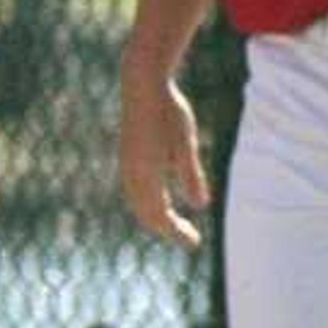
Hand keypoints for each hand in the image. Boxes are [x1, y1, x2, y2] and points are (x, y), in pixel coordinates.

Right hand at [118, 63, 209, 248]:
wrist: (142, 84)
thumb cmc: (168, 112)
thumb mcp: (186, 144)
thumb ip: (191, 175)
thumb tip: (201, 206)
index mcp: (146, 173)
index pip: (159, 215)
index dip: (176, 232)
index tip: (194, 244)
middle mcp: (132, 173)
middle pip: (145, 213)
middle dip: (166, 229)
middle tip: (190, 239)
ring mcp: (127, 165)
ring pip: (137, 203)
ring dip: (155, 217)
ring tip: (174, 224)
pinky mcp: (128, 156)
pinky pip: (134, 191)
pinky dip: (147, 203)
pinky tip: (159, 199)